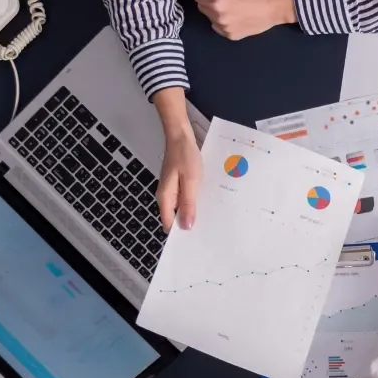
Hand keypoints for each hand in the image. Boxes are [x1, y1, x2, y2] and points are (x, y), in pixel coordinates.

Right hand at [152, 88, 201, 231]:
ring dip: (194, 212)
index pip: (169, 224)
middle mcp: (166, 196)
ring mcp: (172, 189)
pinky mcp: (179, 183)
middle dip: (190, 224)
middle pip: (176, 217)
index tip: (196, 242)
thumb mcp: (190, 181)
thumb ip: (188, 204)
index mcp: (165, 197)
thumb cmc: (185, 156)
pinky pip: (186, 198)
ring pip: (182, 208)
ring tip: (212, 220)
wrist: (181, 135)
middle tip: (209, 232)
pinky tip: (208, 202)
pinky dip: (196, 201)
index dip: (181, 234)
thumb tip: (186, 227)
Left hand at [183, 0, 296, 39]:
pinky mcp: (231, 37)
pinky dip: (224, 21)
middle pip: (202, 7)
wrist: (277, 6)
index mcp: (216, 2)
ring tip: (234, 6)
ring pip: (210, 17)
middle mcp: (218, 18)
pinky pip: (218, 27)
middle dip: (210, 0)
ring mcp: (224, 29)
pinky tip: (237, 16)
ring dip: (216, 11)